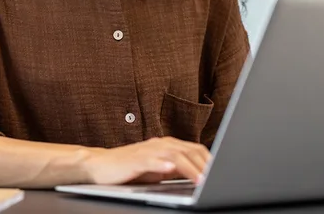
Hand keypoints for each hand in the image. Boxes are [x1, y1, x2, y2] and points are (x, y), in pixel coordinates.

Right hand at [82, 137, 210, 184]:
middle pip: (189, 151)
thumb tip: (201, 176)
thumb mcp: (159, 169)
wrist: (101, 165)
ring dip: (189, 167)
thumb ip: (177, 169)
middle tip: (217, 178)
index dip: (210, 161)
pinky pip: (152, 160)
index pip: (196, 150)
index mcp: (169, 145)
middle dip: (205, 165)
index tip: (223, 172)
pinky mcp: (136, 159)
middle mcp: (161, 144)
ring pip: (175, 155)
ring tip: (201, 179)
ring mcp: (149, 150)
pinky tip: (170, 170)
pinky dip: (162, 164)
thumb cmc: (131, 168)